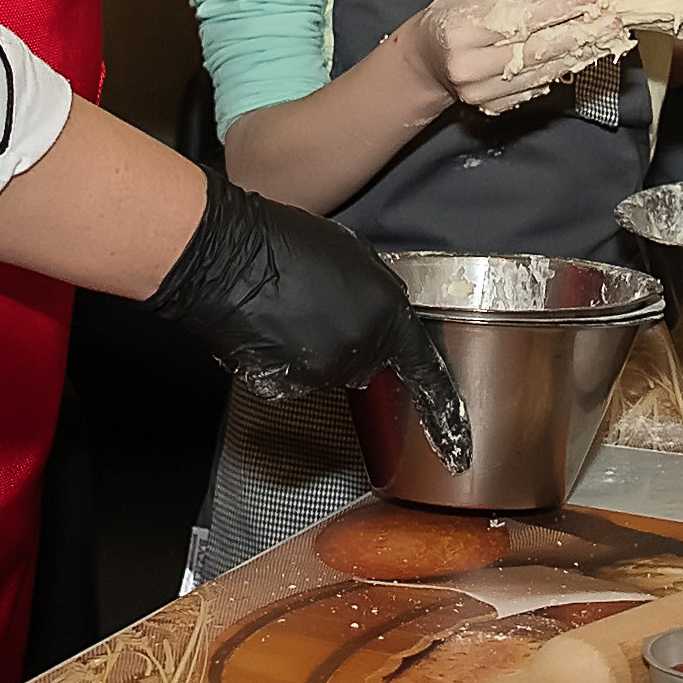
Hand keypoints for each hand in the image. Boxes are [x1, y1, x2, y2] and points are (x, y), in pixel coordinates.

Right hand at [146, 170, 470, 469]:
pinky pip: (296, 379)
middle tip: (321, 306)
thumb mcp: (352, 253)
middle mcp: (359, 350)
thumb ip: (378, 293)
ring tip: (290, 309)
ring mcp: (320, 373)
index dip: (443, 408)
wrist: (224, 255)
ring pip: (330, 371)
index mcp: (386, 314)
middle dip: (353, 342)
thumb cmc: (282, 241)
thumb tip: (378, 312)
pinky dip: (286, 360)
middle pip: (369, 365)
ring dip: (317, 348)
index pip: (426, 371)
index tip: (458, 441)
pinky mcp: (283, 385)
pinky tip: (270, 327)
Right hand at [406, 0, 605, 118]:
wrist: (427, 60)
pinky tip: (579, 58)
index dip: (560, 8)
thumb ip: (528, 0)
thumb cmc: (455, 20)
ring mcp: (481, 92)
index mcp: (462, 31)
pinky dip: (559, 72)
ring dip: (578, 54)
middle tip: (612, 22)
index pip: (521, 20)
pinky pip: (535, 89)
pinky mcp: (492, 107)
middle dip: (579, 34)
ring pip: (541, 73)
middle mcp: (470, 66)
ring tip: (605, 38)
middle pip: (536, 51)